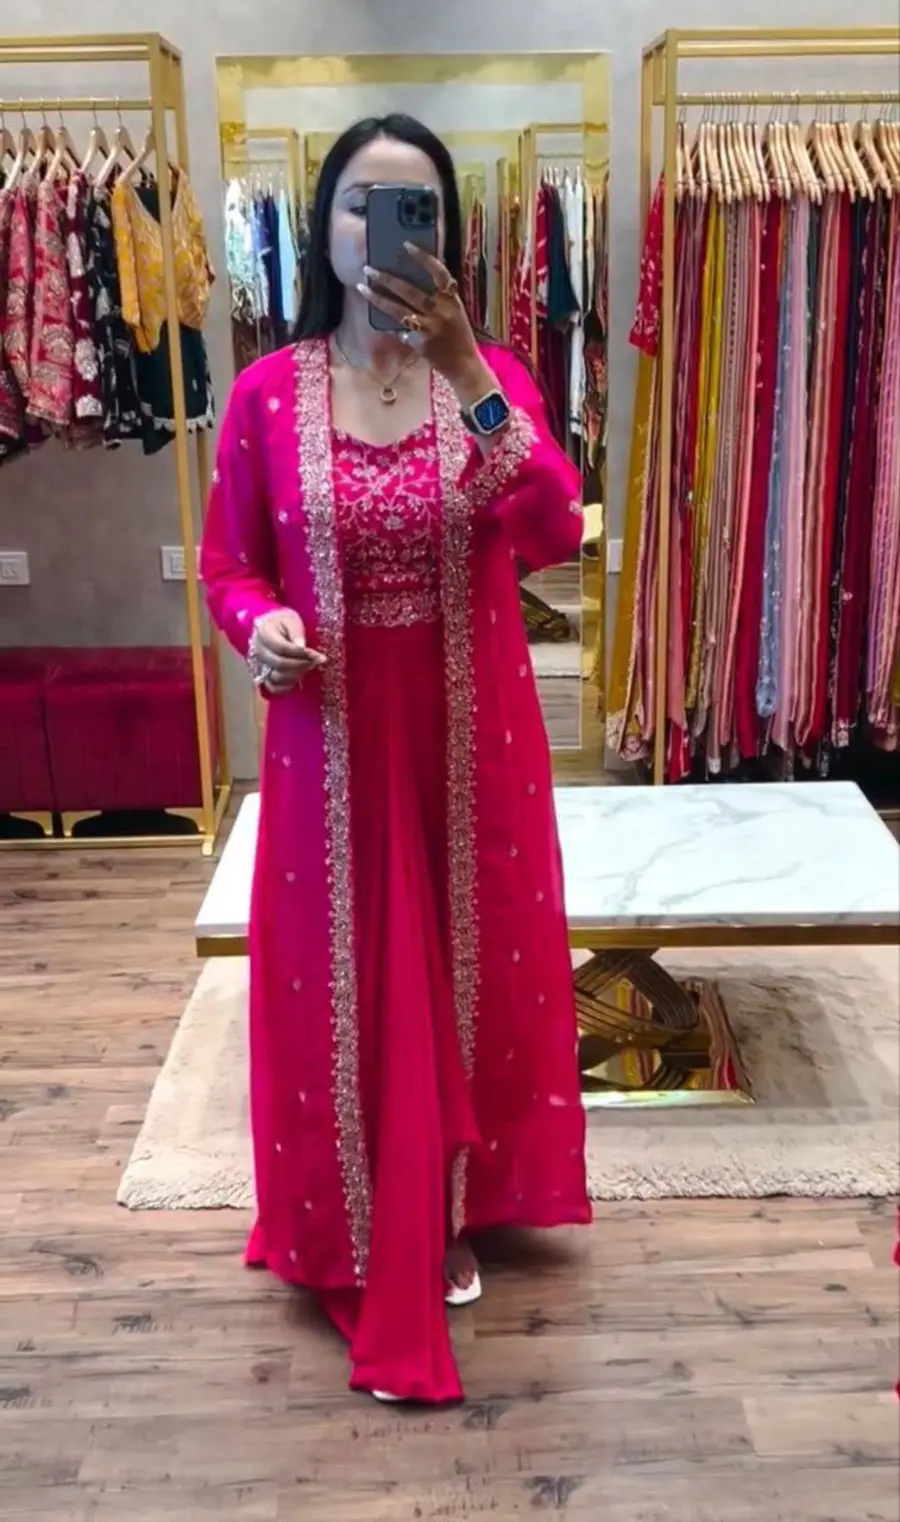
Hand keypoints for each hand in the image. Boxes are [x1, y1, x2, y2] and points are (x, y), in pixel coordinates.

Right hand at [251, 608, 324, 693]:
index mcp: (264, 633)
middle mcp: (258, 650)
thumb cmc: (284, 622)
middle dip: (301, 664)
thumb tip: (302, 646)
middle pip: (279, 664)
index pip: (282, 648)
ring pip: (276, 677)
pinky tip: (298, 677)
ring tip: (308, 666)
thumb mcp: (292, 619)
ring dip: (296, 674)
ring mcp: (259, 664)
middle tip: (316, 661)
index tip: (317, 655)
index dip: (301, 653)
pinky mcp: (262, 675)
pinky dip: (287, 686)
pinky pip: (273, 687)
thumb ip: (296, 632)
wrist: (272, 627)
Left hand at [358, 245, 481, 382]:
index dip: (423, 257)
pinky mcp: (421, 344)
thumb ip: (439, 298)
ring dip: (378, 298)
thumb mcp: (455, 311)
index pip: (439, 272)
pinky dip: (389, 326)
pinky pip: (399, 331)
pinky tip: (377, 319)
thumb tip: (409, 280)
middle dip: (387, 278)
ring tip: (362, 287)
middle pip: (410, 291)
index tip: (405, 245)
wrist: (464, 365)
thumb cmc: (458, 335)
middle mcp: (441, 312)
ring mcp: (430, 328)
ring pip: (398, 310)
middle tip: (368, 269)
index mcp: (452, 300)